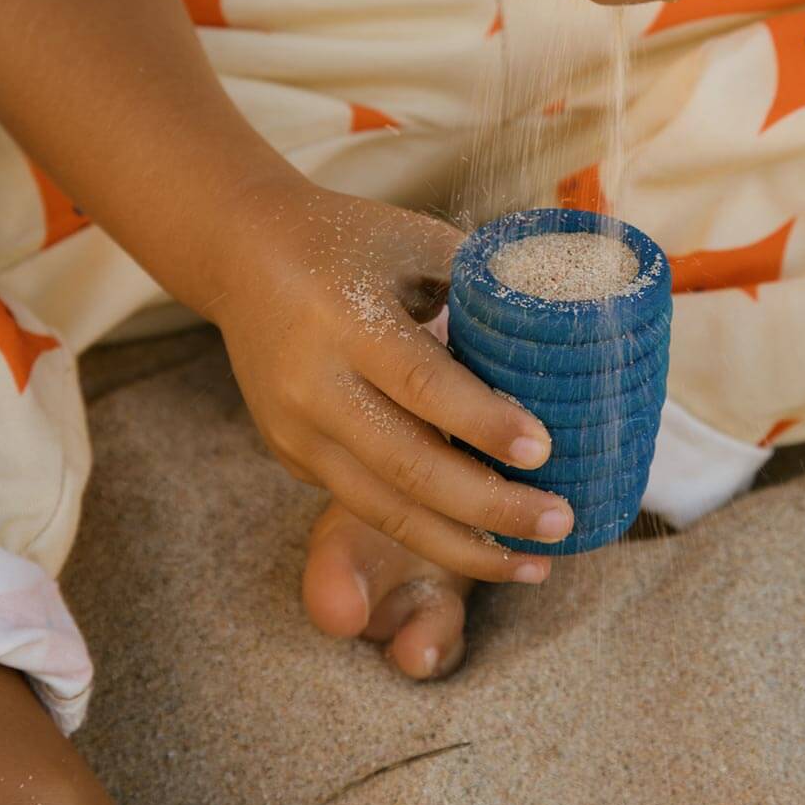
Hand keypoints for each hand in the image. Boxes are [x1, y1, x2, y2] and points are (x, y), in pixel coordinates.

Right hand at [213, 178, 572, 582]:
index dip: (484, 422)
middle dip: (491, 507)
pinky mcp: (293, 456)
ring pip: (385, 510)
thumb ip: (479, 291)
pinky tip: (482, 538)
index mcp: (345, 320)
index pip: (422, 384)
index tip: (545, 451)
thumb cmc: (346, 241)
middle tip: (560, 521)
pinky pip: (366, 502)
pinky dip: (429, 527)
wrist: (244, 255)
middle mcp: (313, 386)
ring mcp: (296, 431)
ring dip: (464, 547)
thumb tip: (559, 340)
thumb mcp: (414, 242)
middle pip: (407, 467)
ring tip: (534, 563)